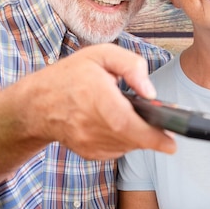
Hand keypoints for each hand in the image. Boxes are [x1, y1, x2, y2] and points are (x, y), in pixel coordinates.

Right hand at [0, 44, 175, 177]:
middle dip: (152, 134)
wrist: (38, 104)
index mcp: (95, 95)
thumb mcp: (101, 55)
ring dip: (138, 136)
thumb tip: (151, 92)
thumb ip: (131, 65)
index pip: (127, 123)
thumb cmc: (71, 76)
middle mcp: (90, 123)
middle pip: (132, 138)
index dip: (152, 136)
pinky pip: (117, 150)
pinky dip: (124, 140)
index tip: (171, 143)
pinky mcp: (88, 153)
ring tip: (134, 119)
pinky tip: (117, 126)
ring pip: (127, 146)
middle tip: (163, 128)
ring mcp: (88, 142)